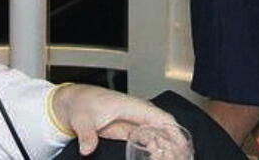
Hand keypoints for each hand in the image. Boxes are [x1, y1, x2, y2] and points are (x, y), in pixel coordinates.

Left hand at [53, 85, 174, 154]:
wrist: (75, 103)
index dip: (174, 131)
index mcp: (132, 106)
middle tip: (180, 159)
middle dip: (174, 143)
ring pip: (159, 134)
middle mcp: (137, 113)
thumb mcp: (82, 119)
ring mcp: (135, 122)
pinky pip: (150, 139)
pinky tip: (158, 158)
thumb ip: (87, 134)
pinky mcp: (130, 131)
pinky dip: (156, 149)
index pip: (160, 117)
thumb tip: (88, 149)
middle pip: (164, 127)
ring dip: (166, 148)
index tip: (183, 145)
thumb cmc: (82, 104)